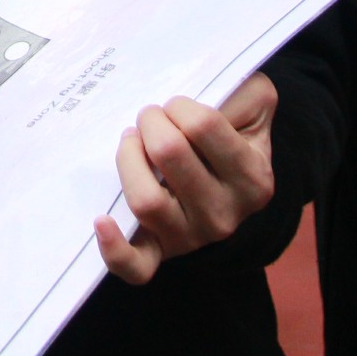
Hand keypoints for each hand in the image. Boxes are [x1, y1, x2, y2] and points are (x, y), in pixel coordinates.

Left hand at [93, 73, 276, 285]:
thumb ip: (243, 89)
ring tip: (131, 142)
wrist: (226, 180)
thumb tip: (208, 91)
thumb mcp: (254, 104)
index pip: (202, 126)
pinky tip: (102, 220)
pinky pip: (135, 266)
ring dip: (128, 159)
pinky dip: (115, 248)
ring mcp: (190, 237)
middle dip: (151, 122)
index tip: (177, 106)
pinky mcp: (160, 252)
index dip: (179, 105)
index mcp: (253, 179)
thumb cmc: (233, 133)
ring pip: (146, 200)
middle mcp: (225, 215)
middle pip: (169, 155)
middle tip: (150, 117)